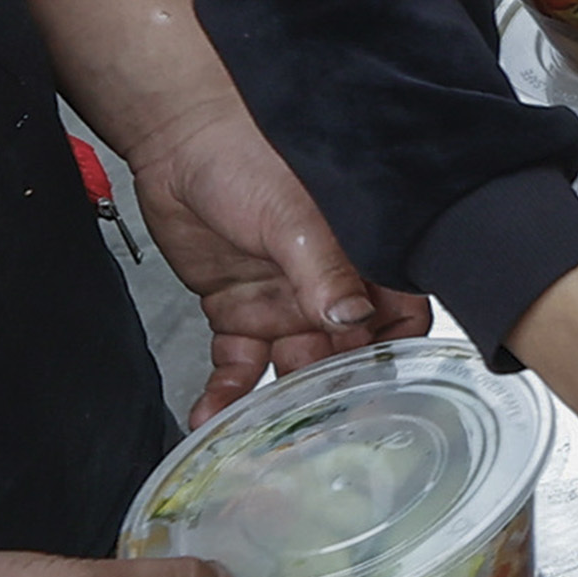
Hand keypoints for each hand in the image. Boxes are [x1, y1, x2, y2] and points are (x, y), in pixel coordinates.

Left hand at [121, 111, 420, 412]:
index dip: (397, 354)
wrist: (177, 138)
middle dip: (336, 395)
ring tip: (264, 439)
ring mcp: (285, 301)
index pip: (400, 318)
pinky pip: (240, 364)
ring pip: (294, 368)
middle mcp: (330, 285)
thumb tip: (352, 320)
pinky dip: (226, 392)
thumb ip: (323, 267)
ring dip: (280, 404)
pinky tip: (212, 412)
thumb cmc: (247, 151)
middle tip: (321, 435)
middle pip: (348, 354)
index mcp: (362, 256)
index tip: (384, 392)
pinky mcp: (238, 311)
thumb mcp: (292, 212)